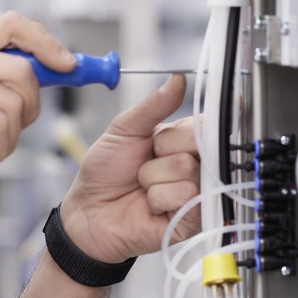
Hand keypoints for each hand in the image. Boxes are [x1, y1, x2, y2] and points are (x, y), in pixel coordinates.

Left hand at [57, 75, 200, 262]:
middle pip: (200, 146)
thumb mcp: (124, 130)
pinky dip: (158, 199)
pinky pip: (185, 197)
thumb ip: (153, 105)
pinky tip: (150, 206)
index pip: (208, 123)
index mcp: (183, 139)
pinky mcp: (194, 218)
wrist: (89, 211)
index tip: (164, 138)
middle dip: (162, 153)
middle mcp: (195, 164)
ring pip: (188, 171)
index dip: (187, 130)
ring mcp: (196, 192)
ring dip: (154, 179)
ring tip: (143, 187)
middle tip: (145, 162)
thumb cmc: (105, 171)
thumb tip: (177, 78)